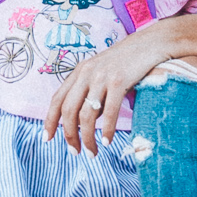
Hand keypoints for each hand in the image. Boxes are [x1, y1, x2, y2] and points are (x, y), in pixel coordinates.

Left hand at [43, 18, 170, 152]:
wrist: (150, 44)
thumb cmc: (126, 62)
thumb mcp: (101, 73)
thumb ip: (90, 93)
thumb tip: (84, 122)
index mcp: (79, 71)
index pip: (57, 99)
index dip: (49, 121)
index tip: (47, 138)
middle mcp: (86, 73)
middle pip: (68, 110)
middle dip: (69, 135)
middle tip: (75, 152)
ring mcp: (102, 77)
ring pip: (87, 115)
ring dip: (88, 138)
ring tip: (92, 152)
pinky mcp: (119, 81)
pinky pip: (109, 112)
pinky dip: (106, 130)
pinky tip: (107, 142)